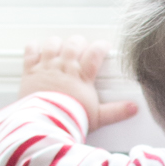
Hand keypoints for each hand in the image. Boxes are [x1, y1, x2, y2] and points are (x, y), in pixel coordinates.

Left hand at [20, 37, 138, 132]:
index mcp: (82, 76)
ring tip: (60, 46)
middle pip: (73, 44)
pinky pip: (30, 52)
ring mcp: (47, 68)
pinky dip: (34, 47)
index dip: (101, 46)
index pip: (95, 53)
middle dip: (79, 42)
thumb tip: (133, 108)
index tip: (104, 47)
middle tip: (82, 46)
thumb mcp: (98, 117)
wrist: (46, 123)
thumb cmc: (71, 120)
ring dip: (57, 43)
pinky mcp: (30, 72)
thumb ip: (116, 111)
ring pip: (52, 44)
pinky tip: (37, 48)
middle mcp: (65, 67)